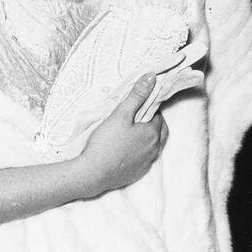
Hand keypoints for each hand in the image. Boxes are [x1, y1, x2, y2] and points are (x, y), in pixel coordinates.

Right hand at [73, 73, 167, 198]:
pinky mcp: (138, 173)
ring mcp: (147, 163)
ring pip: (153, 145)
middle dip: (152, 122)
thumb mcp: (120, 114)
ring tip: (131, 131)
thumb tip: (152, 77)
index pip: (158, 116)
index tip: (138, 106)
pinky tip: (126, 148)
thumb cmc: (105, 143)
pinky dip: (139, 151)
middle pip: (160, 131)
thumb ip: (137, 96)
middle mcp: (154, 149)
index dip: (149, 108)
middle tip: (136, 117)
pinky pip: (144, 158)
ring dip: (146, 137)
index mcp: (153, 133)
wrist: (92, 174)